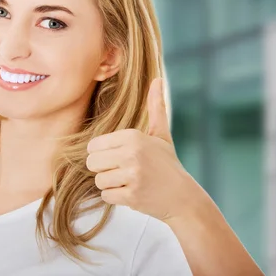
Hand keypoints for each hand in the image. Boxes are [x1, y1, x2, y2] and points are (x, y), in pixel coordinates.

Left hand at [86, 78, 197, 221]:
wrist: (183, 197)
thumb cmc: (167, 164)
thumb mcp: (161, 134)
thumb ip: (155, 107)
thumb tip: (157, 79)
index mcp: (133, 136)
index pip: (93, 146)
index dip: (102, 153)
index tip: (118, 157)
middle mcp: (131, 153)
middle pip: (91, 163)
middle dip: (103, 169)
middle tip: (121, 170)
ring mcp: (132, 175)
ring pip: (98, 180)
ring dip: (110, 184)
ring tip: (129, 181)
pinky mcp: (131, 196)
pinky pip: (106, 196)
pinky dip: (116, 196)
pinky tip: (132, 192)